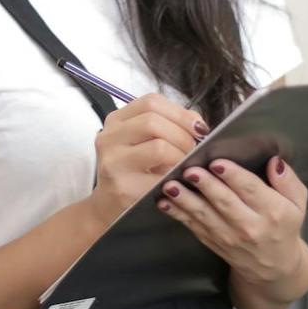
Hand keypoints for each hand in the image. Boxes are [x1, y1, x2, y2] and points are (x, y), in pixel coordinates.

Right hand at [88, 93, 207, 227]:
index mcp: (116, 120)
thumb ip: (168, 126)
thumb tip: (198, 125)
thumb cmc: (132, 171)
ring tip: (186, 165)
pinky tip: (178, 182)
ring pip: (158, 147)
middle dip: (183, 135)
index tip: (198, 128)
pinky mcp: (123, 188)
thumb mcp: (143, 142)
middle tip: (194, 150)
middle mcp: (109, 137)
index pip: (151, 102)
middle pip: (154, 122)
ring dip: (181, 156)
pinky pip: (160, 177)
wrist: (109, 206)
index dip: (180, 113)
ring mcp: (113, 163)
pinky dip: (175, 178)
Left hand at [157, 156, 307, 291]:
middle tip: (190, 170)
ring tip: (171, 186)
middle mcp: (251, 226)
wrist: (274, 268)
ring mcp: (229, 237)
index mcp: (273, 212)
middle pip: (225, 202)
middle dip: (206, 185)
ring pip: (205, 215)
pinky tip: (165, 203)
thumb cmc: (284, 227)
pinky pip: (194, 226)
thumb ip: (288, 181)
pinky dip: (178, 215)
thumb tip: (274, 161)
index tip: (218, 163)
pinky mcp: (213, 242)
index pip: (252, 190)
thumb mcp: (297, 203)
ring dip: (185, 200)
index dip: (234, 176)